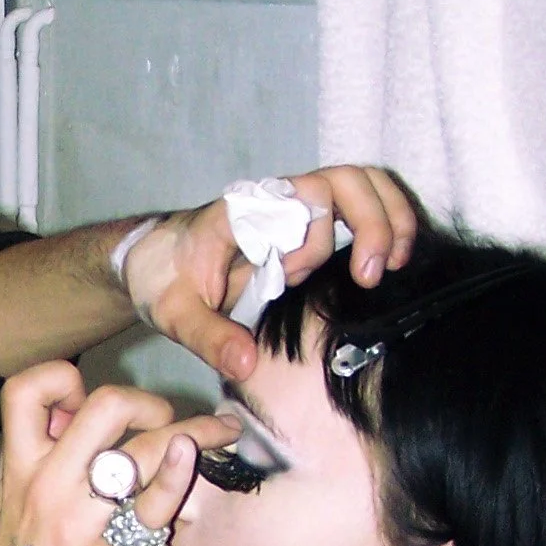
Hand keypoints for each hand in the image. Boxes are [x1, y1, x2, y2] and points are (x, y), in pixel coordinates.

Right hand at [0, 363, 233, 545]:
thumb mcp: (1, 514)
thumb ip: (31, 469)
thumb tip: (65, 429)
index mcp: (16, 472)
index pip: (28, 390)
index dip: (64, 380)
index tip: (86, 399)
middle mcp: (48, 487)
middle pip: (103, 406)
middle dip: (145, 402)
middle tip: (163, 422)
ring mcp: (81, 522)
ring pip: (143, 450)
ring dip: (193, 433)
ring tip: (218, 433)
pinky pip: (154, 507)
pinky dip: (179, 479)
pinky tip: (195, 465)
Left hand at [121, 165, 416, 382]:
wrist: (154, 258)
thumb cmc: (163, 279)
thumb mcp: (174, 314)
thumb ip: (208, 337)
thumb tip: (247, 365)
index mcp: (241, 213)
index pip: (296, 200)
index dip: (308, 240)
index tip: (293, 280)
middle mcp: (275, 199)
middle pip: (345, 180)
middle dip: (370, 223)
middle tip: (369, 276)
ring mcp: (296, 204)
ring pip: (362, 183)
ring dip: (388, 218)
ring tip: (391, 266)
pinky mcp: (310, 219)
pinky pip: (360, 200)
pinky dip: (386, 222)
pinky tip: (389, 262)